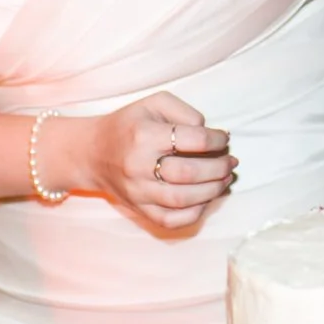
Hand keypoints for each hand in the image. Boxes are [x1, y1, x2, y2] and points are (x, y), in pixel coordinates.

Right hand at [66, 91, 235, 231]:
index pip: (193, 139)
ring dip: (212, 191)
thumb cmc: (129, 125)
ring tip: (224, 180)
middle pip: (189, 173)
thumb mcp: (154, 103)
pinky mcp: (139, 210)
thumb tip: (211, 133)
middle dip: (219, 168)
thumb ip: (185, 112)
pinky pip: (172, 220)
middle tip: (231, 162)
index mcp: (144, 135)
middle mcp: (139, 165)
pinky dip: (195, 212)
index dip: (217, 140)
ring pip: (183, 200)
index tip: (224, 139)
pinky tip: (205, 198)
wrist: (92, 153)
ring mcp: (138, 192)